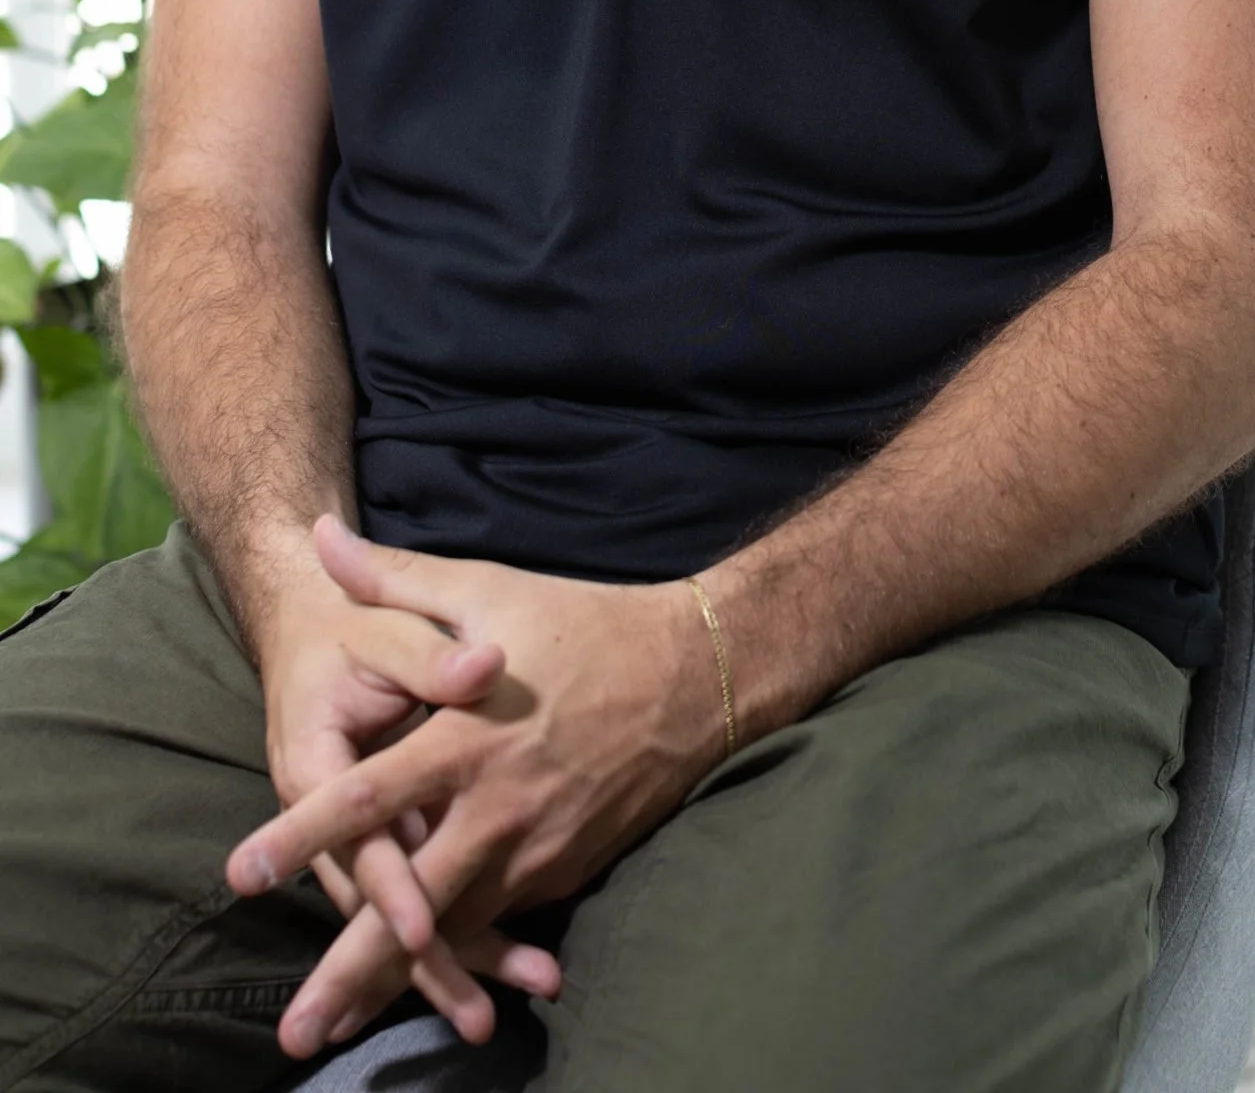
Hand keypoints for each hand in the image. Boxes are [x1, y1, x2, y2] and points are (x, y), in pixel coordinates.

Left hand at [228, 518, 726, 1057]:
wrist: (695, 674)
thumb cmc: (582, 623)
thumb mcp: (487, 590)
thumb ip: (394, 578)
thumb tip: (320, 537)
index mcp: (466, 739)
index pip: (367, 799)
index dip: (301, 837)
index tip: (240, 874)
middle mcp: (497, 808)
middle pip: (409, 905)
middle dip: (347, 975)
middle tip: (292, 1036)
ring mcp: (535, 848)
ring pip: (455, 931)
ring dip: (398, 987)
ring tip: (341, 1033)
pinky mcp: (564, 868)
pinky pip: (501, 917)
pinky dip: (462, 958)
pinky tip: (426, 995)